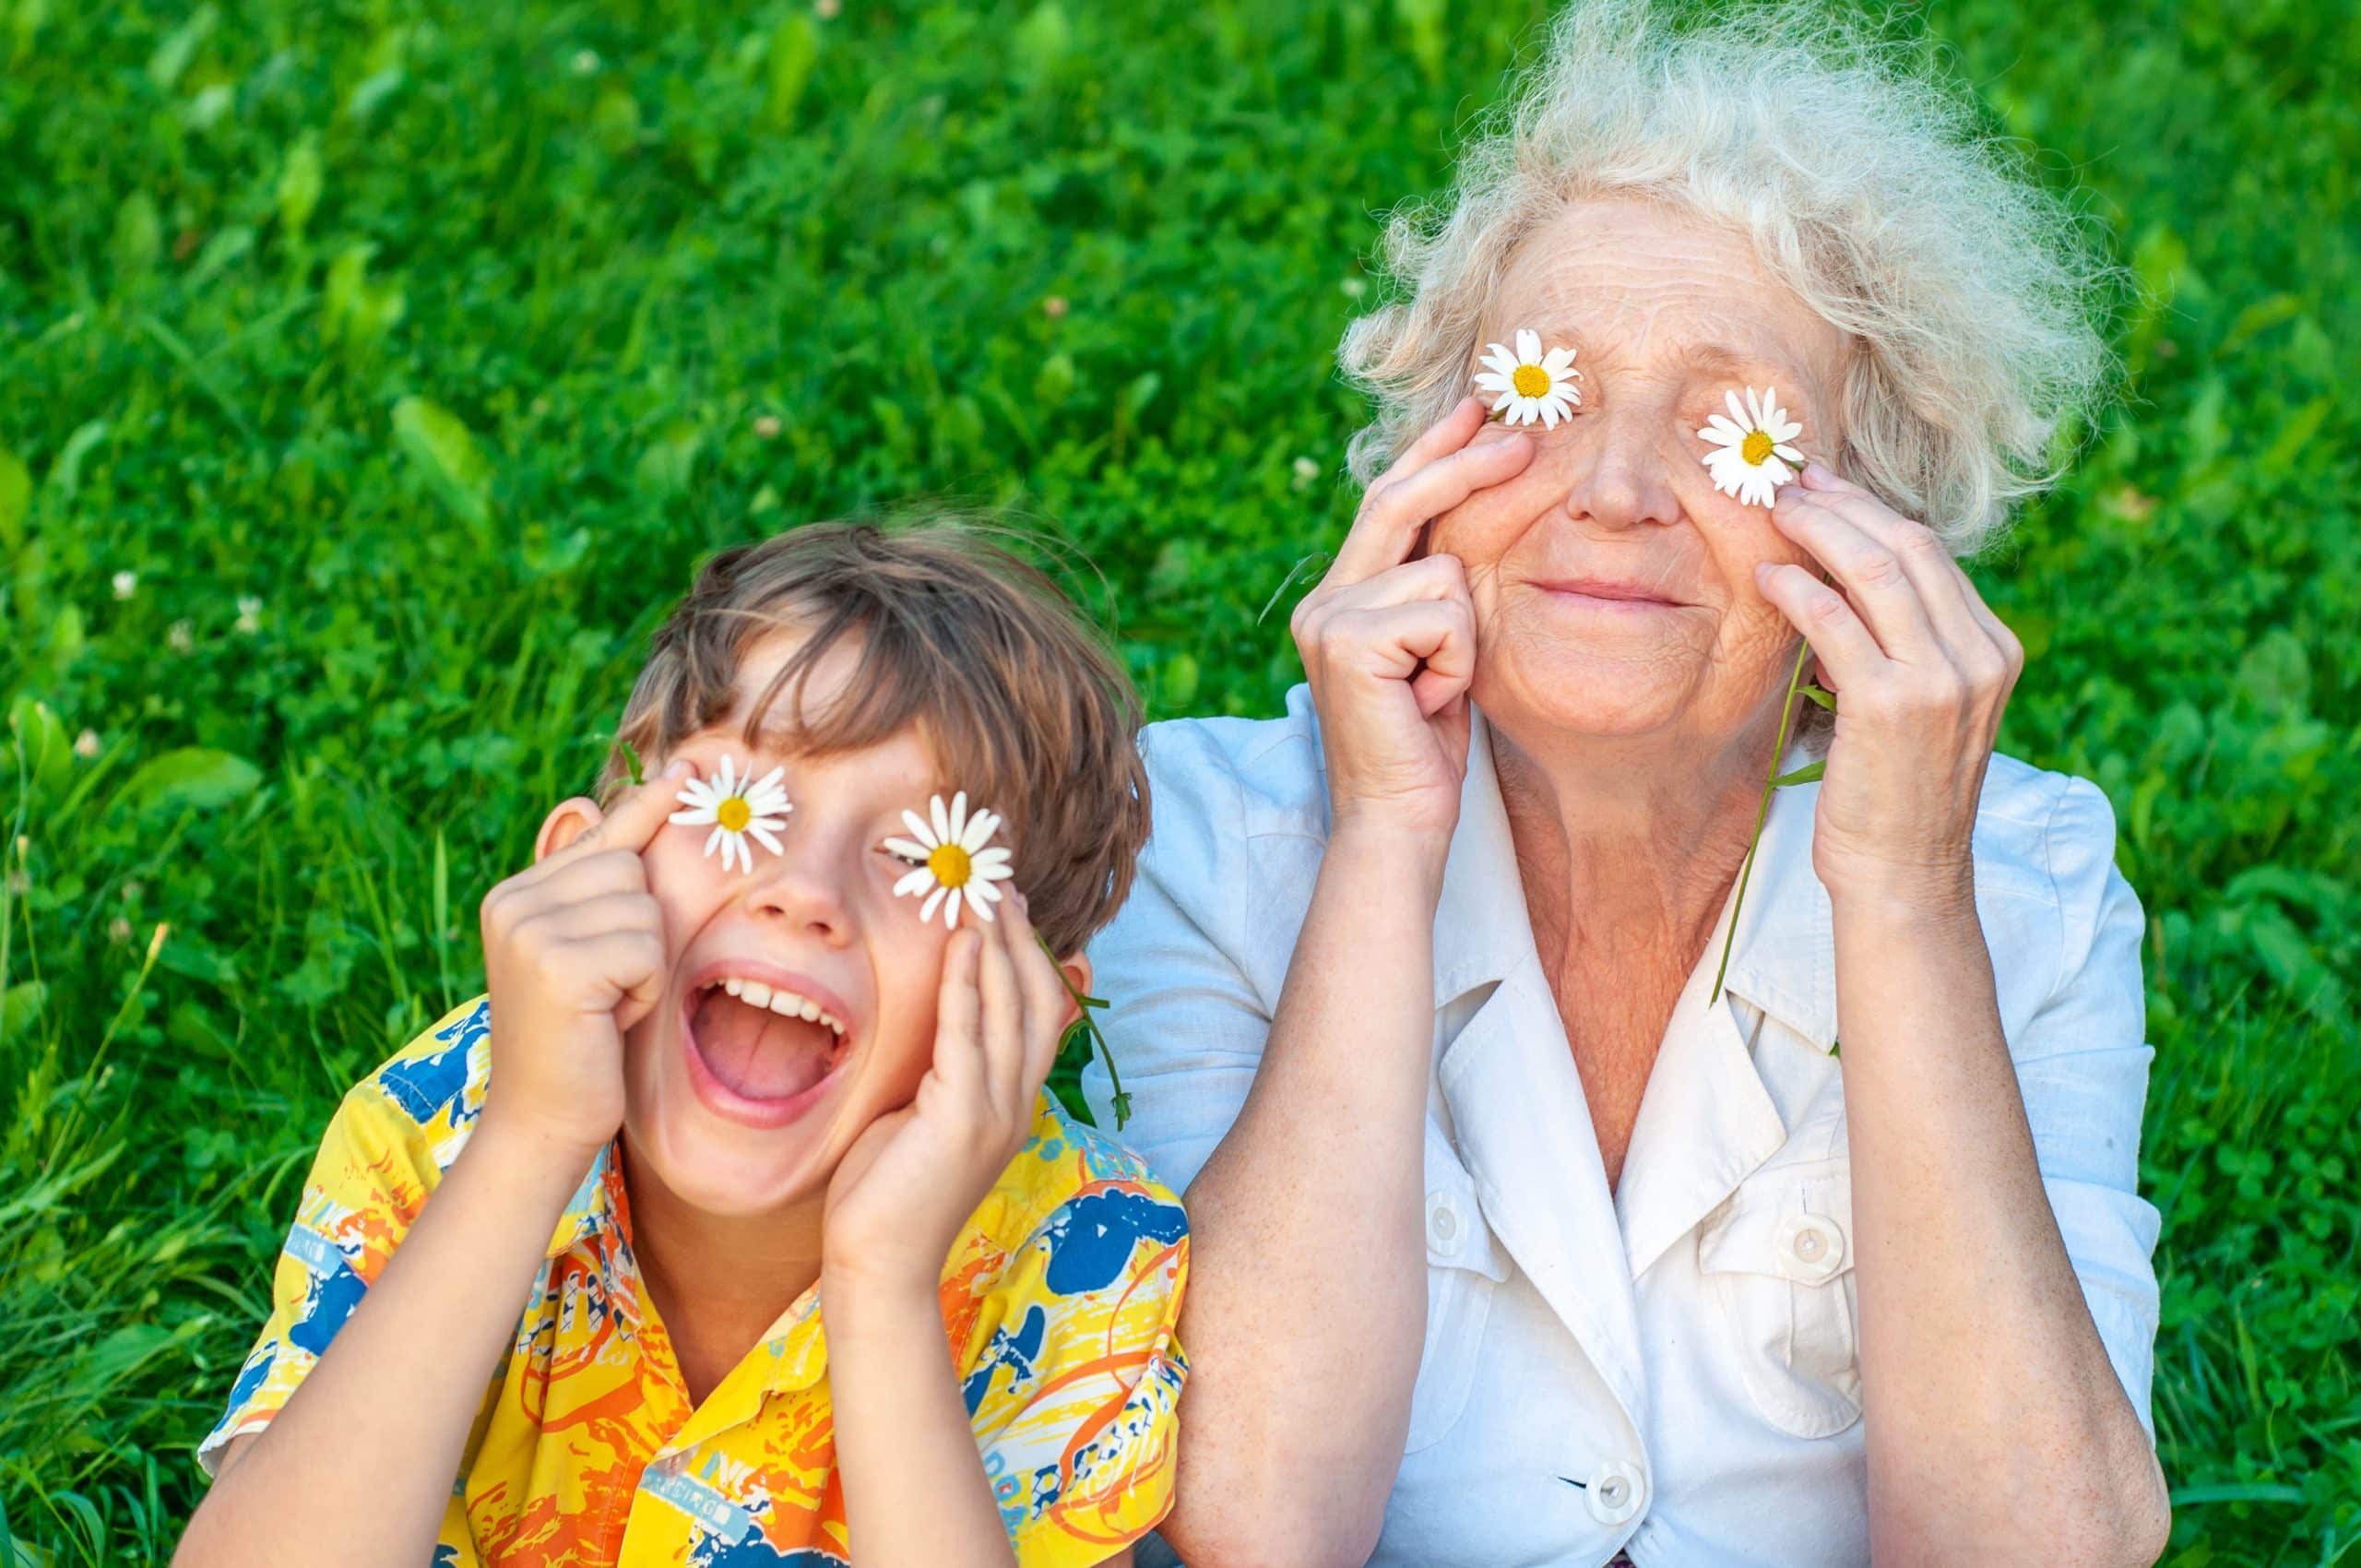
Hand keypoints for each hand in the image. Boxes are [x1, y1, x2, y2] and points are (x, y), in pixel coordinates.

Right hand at [474, 759, 687, 1164]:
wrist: (542, 1121)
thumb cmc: (578, 1038)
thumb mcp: (584, 951)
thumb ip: (598, 886)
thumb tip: (628, 796)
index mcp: (515, 894)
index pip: (598, 836)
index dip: (646, 807)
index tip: (686, 771)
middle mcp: (513, 903)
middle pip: (631, 867)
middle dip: (641, 929)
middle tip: (606, 986)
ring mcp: (530, 932)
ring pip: (645, 908)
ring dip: (644, 963)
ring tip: (605, 1005)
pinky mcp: (558, 966)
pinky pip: (646, 949)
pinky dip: (643, 989)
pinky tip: (608, 1020)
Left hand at [822, 892, 1070, 1295]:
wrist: (877, 1267)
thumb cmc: (885, 1197)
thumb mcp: (918, 1118)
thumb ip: (937, 1071)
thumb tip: (930, 1021)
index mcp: (1013, 1106)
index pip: (1039, 1016)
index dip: (1029, 956)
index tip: (1007, 906)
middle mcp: (1017, 1105)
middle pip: (1038, 1000)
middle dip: (1021, 936)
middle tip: (1000, 882)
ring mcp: (996, 1113)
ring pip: (1012, 1009)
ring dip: (999, 944)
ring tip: (983, 894)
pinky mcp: (962, 1119)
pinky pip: (969, 1035)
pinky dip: (967, 983)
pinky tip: (962, 942)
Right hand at [1290, 395, 1531, 841]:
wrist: (1398, 820)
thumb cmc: (1427, 748)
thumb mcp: (1438, 653)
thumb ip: (1435, 594)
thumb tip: (1471, 527)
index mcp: (1342, 599)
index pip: (1388, 503)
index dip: (1432, 452)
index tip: (1477, 411)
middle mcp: (1324, 600)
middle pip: (1400, 502)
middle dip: (1465, 465)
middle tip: (1526, 440)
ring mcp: (1330, 617)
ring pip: (1443, 572)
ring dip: (1466, 636)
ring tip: (1438, 690)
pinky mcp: (1349, 640)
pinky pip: (1445, 614)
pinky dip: (1458, 660)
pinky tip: (1430, 701)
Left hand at [1755, 464, 2024, 907]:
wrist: (1905, 875)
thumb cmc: (1896, 793)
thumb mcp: (1921, 707)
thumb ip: (1903, 645)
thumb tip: (1844, 583)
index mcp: (1995, 650)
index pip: (1934, 555)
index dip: (1873, 512)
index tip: (1827, 488)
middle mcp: (1979, 657)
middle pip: (1909, 547)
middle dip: (1845, 506)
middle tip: (1792, 485)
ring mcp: (1942, 679)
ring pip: (1876, 570)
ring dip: (1819, 531)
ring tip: (1775, 514)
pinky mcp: (1891, 704)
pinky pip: (1836, 622)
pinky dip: (1799, 589)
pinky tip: (1768, 577)